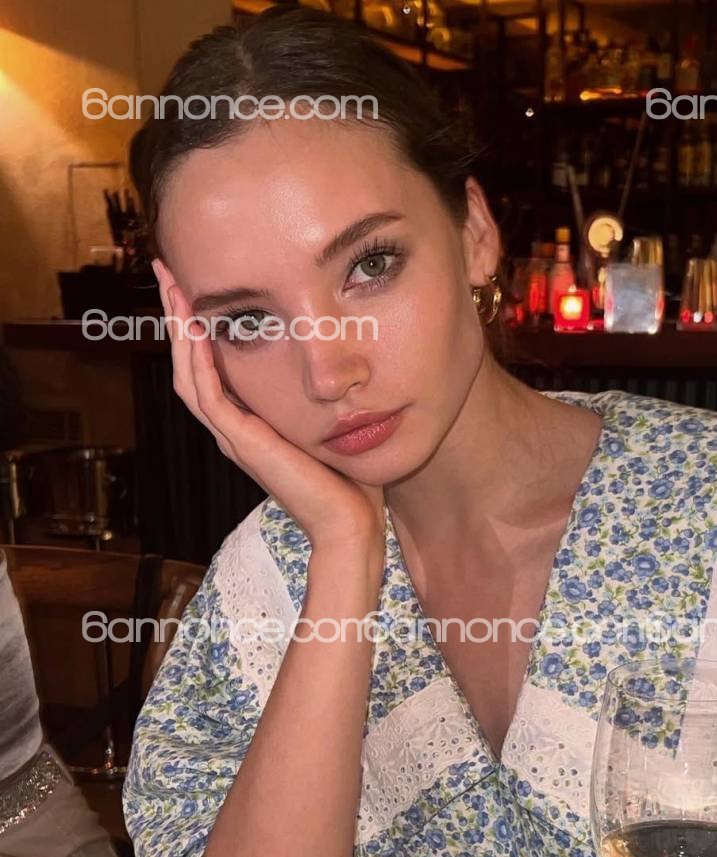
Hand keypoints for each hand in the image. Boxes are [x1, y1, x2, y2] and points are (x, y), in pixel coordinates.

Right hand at [152, 259, 384, 551]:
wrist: (349, 525)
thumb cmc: (348, 483)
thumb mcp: (330, 426)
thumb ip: (322, 398)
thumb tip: (342, 361)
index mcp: (250, 426)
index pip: (211, 367)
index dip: (199, 326)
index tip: (195, 284)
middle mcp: (234, 431)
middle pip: (189, 365)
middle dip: (177, 317)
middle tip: (165, 269)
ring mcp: (235, 440)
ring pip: (189, 377)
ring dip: (179, 331)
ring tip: (170, 287)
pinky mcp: (244, 446)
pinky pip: (210, 397)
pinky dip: (199, 362)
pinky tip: (196, 329)